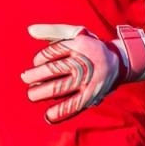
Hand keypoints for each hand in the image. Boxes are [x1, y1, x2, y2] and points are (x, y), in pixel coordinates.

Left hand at [21, 23, 144, 123]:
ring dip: (42, 93)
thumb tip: (29, 30)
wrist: (118, 63)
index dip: (39, 59)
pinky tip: (48, 116)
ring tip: (31, 95)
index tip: (37, 63)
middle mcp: (84, 62)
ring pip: (60, 88)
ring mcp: (88, 80)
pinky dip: (60, 112)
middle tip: (26, 79)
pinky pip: (73, 105)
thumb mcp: (75, 33)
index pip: (52, 52)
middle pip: (54, 70)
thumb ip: (52, 31)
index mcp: (79, 45)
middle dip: (35, 76)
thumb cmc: (89, 47)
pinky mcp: (91, 96)